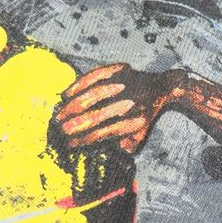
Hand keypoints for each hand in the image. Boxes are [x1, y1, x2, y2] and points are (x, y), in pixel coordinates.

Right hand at [56, 63, 181, 154]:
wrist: (162, 87)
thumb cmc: (146, 115)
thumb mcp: (140, 135)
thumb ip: (125, 145)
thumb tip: (104, 152)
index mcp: (135, 121)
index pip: (104, 133)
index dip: (85, 139)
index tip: (69, 144)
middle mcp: (130, 103)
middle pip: (97, 116)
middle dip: (75, 124)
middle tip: (59, 130)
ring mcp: (124, 84)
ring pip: (93, 95)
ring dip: (73, 106)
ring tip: (60, 114)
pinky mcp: (118, 70)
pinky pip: (94, 76)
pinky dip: (78, 85)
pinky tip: (66, 94)